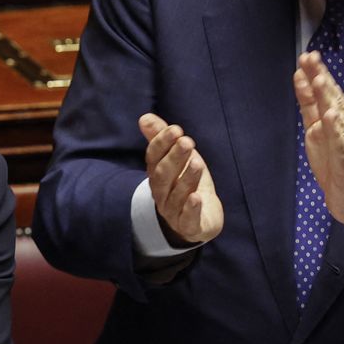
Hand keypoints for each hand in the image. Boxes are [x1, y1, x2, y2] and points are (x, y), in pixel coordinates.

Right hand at [139, 113, 223, 245]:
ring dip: (186, 178)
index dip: (162, 144)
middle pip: (163, 175)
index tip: (175, 130)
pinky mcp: (188, 225)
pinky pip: (187, 218)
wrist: (198, 221)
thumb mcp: (178, 158)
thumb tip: (144, 117)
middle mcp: (161, 192)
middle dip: (174, 158)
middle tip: (187, 142)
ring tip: (196, 163)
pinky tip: (196, 197)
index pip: (154, 157)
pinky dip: (190, 208)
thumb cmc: (186, 183)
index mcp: (157, 174)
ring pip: (177, 194)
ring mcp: (173, 210)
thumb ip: (161, 138)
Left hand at [294, 51, 343, 233]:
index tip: (306, 56)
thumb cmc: (336, 162)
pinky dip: (336, 129)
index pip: (324, 93)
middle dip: (321, 77)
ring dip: (329, 97)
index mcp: (335, 118)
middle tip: (311, 58)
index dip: (315, 74)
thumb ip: (310, 105)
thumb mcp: (316, 129)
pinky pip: (341, 142)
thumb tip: (301, 77)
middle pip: (331, 98)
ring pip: (338, 116)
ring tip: (320, 79)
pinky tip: (330, 116)